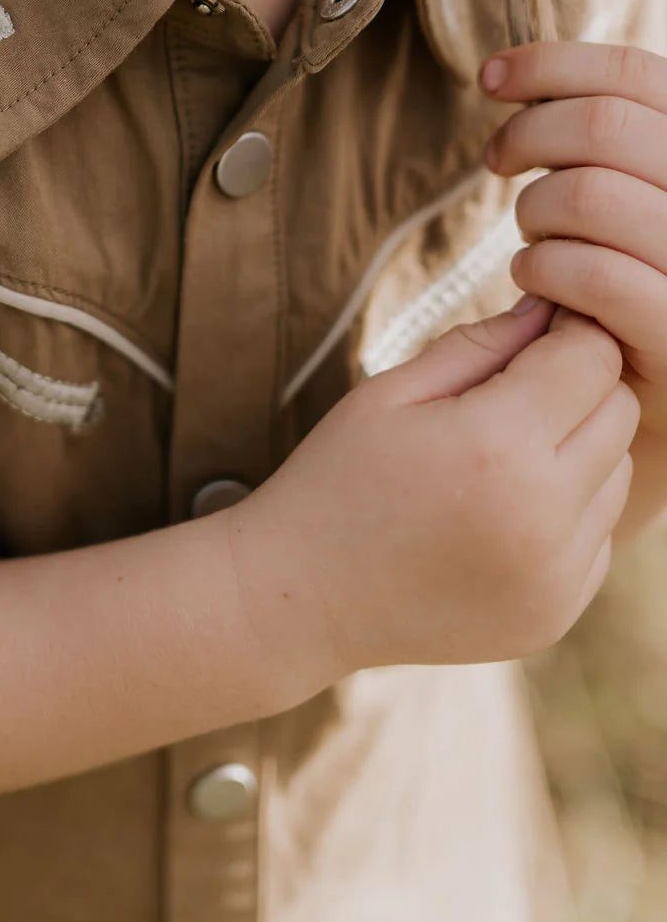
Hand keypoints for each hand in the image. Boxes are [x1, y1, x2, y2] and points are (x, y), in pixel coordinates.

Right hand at [225, 297, 638, 692]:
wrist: (301, 598)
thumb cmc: (337, 480)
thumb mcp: (392, 393)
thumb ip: (483, 343)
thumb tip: (554, 307)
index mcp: (497, 446)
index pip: (591, 357)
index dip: (565, 333)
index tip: (532, 335)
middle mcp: (543, 516)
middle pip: (618, 412)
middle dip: (578, 387)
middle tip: (513, 394)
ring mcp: (556, 576)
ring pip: (620, 474)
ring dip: (580, 452)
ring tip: (501, 461)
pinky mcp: (557, 613)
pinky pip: (600, 536)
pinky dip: (568, 515)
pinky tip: (500, 515)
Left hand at [481, 40, 666, 433]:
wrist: (662, 381)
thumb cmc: (630, 272)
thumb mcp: (628, 187)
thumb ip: (596, 133)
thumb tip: (505, 73)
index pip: (636, 75)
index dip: (553, 64)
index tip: (490, 77)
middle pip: (604, 125)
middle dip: (528, 135)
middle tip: (499, 162)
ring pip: (589, 195)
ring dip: (533, 211)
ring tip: (531, 238)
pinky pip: (593, 274)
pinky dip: (543, 270)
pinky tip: (533, 279)